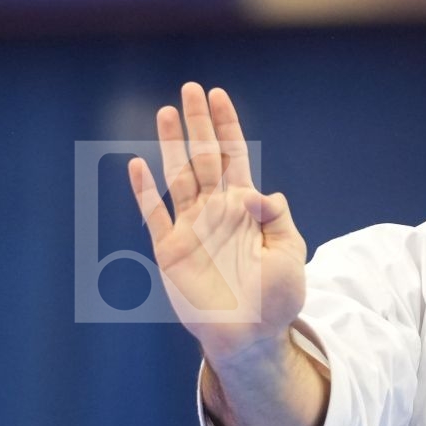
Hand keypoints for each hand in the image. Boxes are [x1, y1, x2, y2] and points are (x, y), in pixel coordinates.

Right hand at [126, 83, 306, 361]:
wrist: (250, 337)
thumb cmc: (276, 298)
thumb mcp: (290, 254)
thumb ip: (276, 218)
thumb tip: (257, 191)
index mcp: (246, 208)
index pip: (234, 156)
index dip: (226, 126)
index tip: (218, 95)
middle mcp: (216, 211)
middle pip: (203, 157)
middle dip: (198, 124)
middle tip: (190, 88)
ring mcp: (191, 229)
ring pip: (178, 177)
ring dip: (171, 145)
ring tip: (165, 113)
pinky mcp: (170, 251)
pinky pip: (154, 215)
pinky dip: (145, 192)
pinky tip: (136, 165)